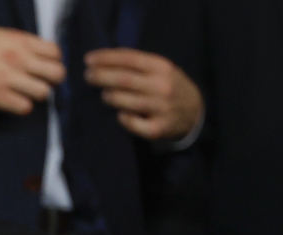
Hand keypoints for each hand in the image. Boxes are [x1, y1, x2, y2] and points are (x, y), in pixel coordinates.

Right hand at [0, 26, 65, 114]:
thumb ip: (19, 44)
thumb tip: (34, 55)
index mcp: (20, 40)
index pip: (56, 53)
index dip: (52, 61)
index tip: (43, 67)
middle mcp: (19, 58)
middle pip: (57, 74)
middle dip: (51, 80)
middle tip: (38, 82)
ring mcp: (9, 79)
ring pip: (44, 92)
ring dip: (36, 95)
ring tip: (24, 94)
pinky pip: (25, 107)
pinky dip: (21, 107)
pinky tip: (11, 102)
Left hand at [83, 49, 202, 141]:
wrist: (195, 113)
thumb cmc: (169, 87)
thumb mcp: (161, 70)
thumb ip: (138, 65)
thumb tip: (103, 63)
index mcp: (162, 67)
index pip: (129, 58)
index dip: (106, 58)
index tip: (88, 59)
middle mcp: (161, 86)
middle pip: (123, 79)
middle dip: (100, 76)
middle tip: (87, 76)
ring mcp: (160, 108)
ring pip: (125, 101)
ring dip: (109, 97)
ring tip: (103, 95)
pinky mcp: (157, 129)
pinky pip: (132, 123)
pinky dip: (122, 118)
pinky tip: (119, 114)